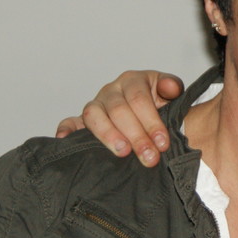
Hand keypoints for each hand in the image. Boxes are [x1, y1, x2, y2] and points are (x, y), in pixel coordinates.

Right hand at [55, 70, 183, 166]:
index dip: (151, 122)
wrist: (150, 109)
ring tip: (122, 152)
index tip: (162, 143)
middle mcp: (111, 90)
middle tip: (149, 157)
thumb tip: (170, 88)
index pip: (139, 99)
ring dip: (108, 135)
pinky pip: (69, 121)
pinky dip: (66, 129)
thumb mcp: (169, 93)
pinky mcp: (82, 120)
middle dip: (136, 136)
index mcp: (133, 80)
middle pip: (118, 110)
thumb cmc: (159, 103)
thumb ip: (172, 88)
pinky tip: (65, 139)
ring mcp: (95, 104)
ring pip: (93, 115)